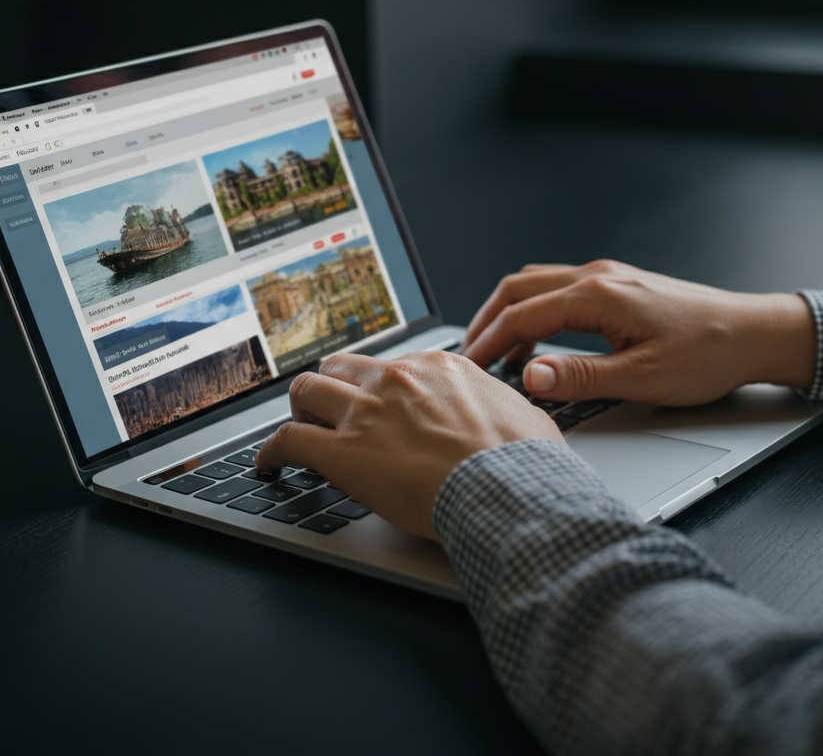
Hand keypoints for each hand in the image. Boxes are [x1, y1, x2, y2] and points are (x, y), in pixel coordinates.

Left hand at [256, 349, 562, 539]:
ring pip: (307, 390)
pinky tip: (269, 464)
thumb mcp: (522, 414)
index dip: (378, 386)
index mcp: (439, 367)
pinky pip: (287, 441)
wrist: (508, 489)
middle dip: (333, 387)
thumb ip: (500, 407)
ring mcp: (367, 412)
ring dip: (301, 410)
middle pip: (342, 366)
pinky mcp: (343, 452)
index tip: (377, 401)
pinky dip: (271, 451)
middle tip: (332, 411)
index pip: (391, 365)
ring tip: (300, 428)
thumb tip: (510, 416)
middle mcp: (397, 379)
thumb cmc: (523, 460)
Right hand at [461, 260, 815, 407]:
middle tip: (471, 357)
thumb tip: (529, 377)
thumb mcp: (642, 378)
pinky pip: (559, 290)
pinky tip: (538, 342)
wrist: (752, 334)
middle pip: (519, 288)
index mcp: (597, 296)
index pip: (522, 314)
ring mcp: (608, 278)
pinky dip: (535, 312)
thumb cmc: (707, 354)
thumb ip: (580, 378)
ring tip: (497, 353)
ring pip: (537, 284)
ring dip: (510, 313)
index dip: (488, 343)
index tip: (469, 368)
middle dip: (488, 321)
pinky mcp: (619, 287)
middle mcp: (598, 277)